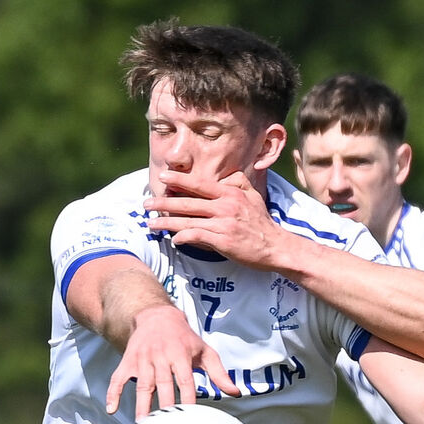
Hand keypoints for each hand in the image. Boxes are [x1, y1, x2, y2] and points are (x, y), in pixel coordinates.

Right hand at [106, 304, 237, 418]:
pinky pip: (118, 378)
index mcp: (180, 355)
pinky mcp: (128, 361)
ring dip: (142, 405)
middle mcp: (160, 357)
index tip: (191, 417)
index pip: (185, 381)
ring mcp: (142, 360)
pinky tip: (112, 409)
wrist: (157, 317)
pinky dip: (113, 393)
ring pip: (142, 385)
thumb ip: (219, 374)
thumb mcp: (204, 351)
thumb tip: (235, 392)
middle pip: (163, 385)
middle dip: (165, 405)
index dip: (188, 398)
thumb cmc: (185, 339)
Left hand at [143, 170, 279, 267]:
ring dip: (166, 223)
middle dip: (164, 202)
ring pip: (188, 221)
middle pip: (188, 202)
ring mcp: (223, 224)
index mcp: (230, 194)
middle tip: (145, 203)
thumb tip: (227, 176)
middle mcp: (225, 206)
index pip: (200, 184)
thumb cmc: (263, 223)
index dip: (180, 179)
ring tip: (150, 224)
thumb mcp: (254, 197)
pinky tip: (174, 240)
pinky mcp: (223, 241)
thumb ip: (239, 183)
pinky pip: (197, 237)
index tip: (163, 176)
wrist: (277, 247)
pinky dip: (183, 238)